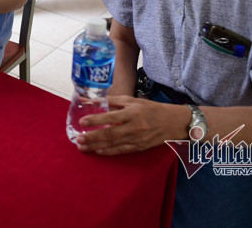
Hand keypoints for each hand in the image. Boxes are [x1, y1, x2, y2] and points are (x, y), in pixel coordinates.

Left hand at [75, 96, 189, 155]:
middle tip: (78, 139)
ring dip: (96, 146)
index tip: (82, 122)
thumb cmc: (150, 109)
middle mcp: (134, 127)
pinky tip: (98, 151)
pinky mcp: (140, 147)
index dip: (96, 120)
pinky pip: (122, 151)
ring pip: (114, 144)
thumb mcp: (133, 100)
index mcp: (132, 112)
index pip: (111, 116)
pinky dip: (109, 151)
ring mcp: (137, 139)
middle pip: (110, 133)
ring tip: (82, 147)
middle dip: (92, 137)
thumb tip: (92, 100)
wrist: (173, 122)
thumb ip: (112, 100)